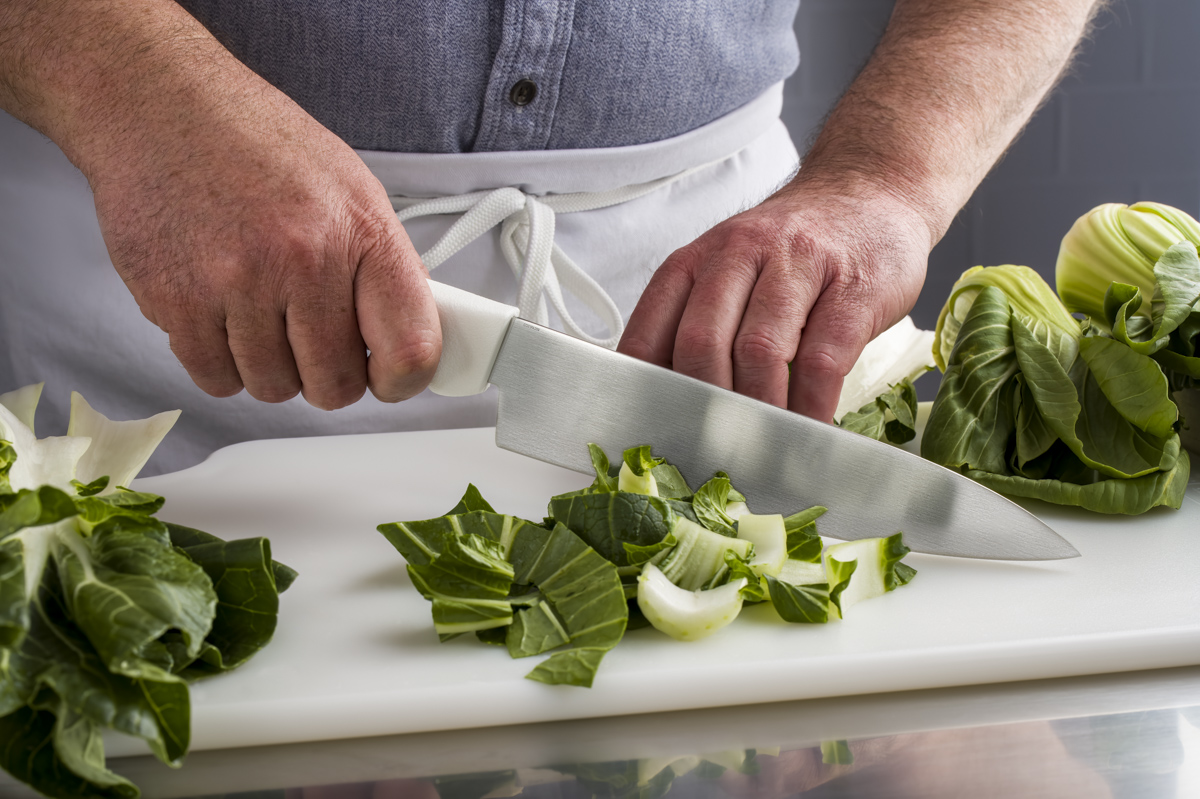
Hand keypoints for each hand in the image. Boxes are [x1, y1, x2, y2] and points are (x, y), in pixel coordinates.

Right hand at [82, 76, 438, 409]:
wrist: (160, 106)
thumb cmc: (257, 143)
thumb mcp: (351, 188)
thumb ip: (382, 264)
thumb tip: (407, 330)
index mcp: (361, 233)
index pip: (410, 349)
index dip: (403, 379)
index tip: (389, 377)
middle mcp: (303, 260)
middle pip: (335, 385)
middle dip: (328, 374)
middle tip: (314, 339)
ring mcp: (236, 285)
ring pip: (273, 388)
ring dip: (271, 365)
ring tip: (261, 309)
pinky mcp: (176, 302)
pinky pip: (216, 379)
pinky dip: (222, 361)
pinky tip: (224, 314)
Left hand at [618, 175, 930, 421]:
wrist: (871, 191)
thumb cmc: (793, 249)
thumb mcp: (730, 272)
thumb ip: (698, 325)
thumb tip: (667, 405)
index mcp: (696, 260)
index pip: (651, 331)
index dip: (646, 390)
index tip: (653, 435)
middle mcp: (739, 255)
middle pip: (702, 343)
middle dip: (703, 408)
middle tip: (711, 454)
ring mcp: (799, 266)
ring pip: (760, 352)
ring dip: (757, 412)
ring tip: (759, 449)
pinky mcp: (854, 288)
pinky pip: (823, 359)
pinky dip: (810, 406)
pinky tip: (807, 429)